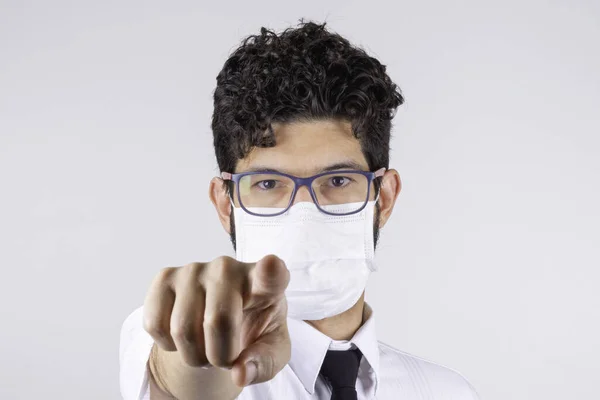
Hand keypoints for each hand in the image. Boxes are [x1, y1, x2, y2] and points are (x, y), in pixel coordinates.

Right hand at [143, 254, 290, 387]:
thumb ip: (263, 363)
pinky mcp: (165, 276)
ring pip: (183, 328)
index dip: (270, 271)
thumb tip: (239, 373)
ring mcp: (194, 269)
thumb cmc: (253, 331)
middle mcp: (229, 268)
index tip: (272, 265)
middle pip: (218, 320)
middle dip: (219, 355)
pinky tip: (184, 333)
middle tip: (225, 356)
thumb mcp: (270, 352)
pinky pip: (155, 324)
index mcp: (265, 284)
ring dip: (194, 356)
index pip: (271, 275)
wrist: (221, 323)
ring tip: (206, 345)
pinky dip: (168, 344)